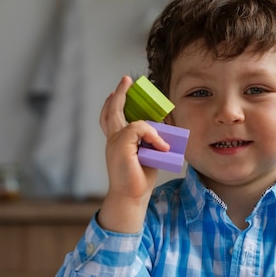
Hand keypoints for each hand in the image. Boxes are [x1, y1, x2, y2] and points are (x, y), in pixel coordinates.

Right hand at [98, 76, 169, 231]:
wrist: (132, 196)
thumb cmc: (140, 178)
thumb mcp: (149, 154)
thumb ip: (152, 140)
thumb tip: (164, 125)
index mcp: (117, 142)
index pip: (111, 118)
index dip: (114, 104)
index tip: (117, 92)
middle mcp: (113, 139)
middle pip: (111, 111)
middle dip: (119, 94)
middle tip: (126, 80)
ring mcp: (114, 142)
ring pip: (128, 119)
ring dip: (147, 123)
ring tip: (154, 130)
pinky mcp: (121, 145)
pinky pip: (139, 128)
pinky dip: (152, 134)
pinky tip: (161, 146)